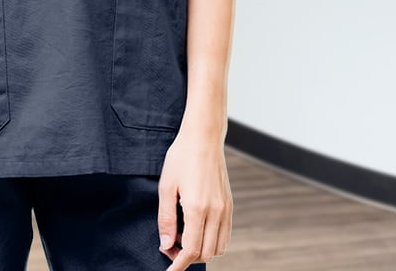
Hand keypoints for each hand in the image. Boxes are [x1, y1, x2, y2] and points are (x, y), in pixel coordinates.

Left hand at [157, 131, 232, 267]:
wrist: (204, 137)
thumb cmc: (182, 157)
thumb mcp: (166, 186)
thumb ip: (166, 218)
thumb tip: (166, 245)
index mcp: (197, 208)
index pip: (190, 250)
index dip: (178, 264)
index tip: (169, 270)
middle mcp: (215, 212)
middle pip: (204, 254)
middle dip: (187, 258)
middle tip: (170, 246)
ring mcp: (225, 209)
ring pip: (217, 248)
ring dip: (200, 251)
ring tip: (183, 236)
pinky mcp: (229, 205)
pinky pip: (224, 236)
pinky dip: (212, 242)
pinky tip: (197, 230)